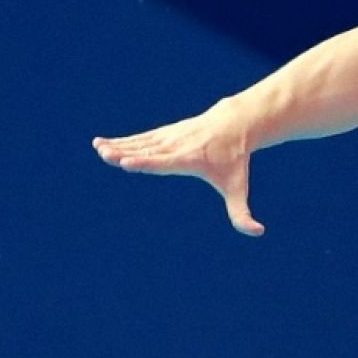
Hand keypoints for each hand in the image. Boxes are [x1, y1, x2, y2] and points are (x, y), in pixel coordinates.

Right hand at [92, 101, 263, 236]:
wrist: (236, 124)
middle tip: (105, 154)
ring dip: (119, 145)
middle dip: (126, 152)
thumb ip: (242, 212)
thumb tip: (258, 232)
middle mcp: (177, 146)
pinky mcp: (165, 133)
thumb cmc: (235, 160)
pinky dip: (122, 140)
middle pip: (148, 151)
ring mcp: (170, 137)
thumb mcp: (238, 187)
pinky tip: (102, 143)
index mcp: (191, 160)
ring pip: (141, 142)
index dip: (147, 163)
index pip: (166, 162)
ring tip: (98, 148)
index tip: (128, 162)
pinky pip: (141, 138)